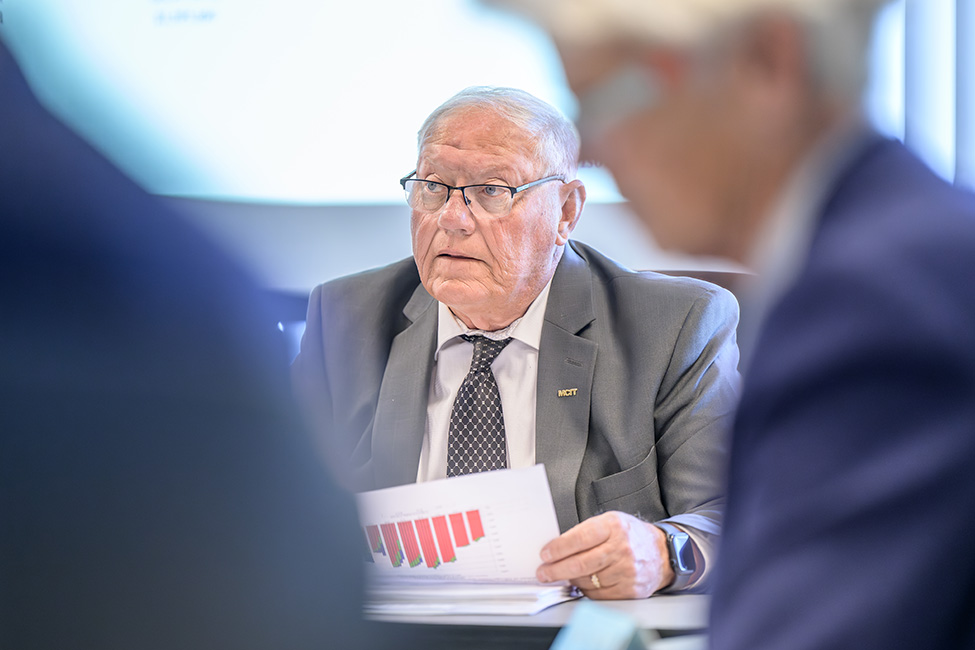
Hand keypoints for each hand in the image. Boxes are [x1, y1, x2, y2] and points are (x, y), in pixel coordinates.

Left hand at [535, 511, 674, 598]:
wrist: (661, 553)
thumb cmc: (630, 536)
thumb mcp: (610, 522)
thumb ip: (585, 532)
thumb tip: (556, 548)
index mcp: (613, 526)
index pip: (580, 537)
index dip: (559, 548)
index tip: (545, 554)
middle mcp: (621, 548)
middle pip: (581, 563)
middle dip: (556, 570)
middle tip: (544, 572)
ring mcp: (627, 571)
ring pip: (587, 581)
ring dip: (570, 580)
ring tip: (563, 575)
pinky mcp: (629, 589)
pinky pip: (598, 594)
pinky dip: (585, 590)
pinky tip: (582, 583)